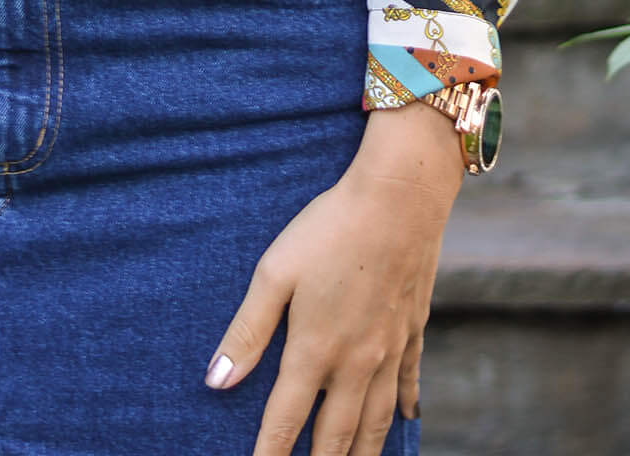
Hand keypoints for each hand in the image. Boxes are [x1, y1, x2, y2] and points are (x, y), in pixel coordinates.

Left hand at [207, 100, 463, 455]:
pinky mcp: (413, 330)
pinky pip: (408, 383)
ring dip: (361, 454)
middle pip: (335, 437)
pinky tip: (405, 420)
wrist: (400, 199)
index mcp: (315, 350)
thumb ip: (247, 331)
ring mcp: (389, 350)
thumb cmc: (329, 228)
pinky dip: (403, 409)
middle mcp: (355, 362)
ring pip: (375, 423)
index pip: (285, 421)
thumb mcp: (276, 271)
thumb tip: (216, 382)